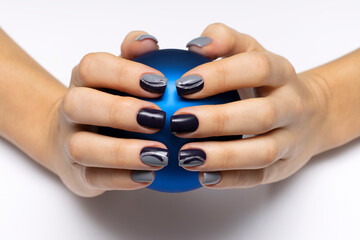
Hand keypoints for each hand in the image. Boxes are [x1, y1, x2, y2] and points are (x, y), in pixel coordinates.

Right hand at [50, 32, 168, 196]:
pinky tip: (151, 176)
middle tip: (159, 118)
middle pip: (80, 104)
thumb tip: (149, 41)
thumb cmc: (109, 101)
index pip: (92, 67)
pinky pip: (96, 179)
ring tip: (160, 155)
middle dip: (119, 111)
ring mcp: (69, 143)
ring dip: (123, 152)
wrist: (74, 136)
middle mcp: (70, 110)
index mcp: (82, 81)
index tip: (161, 83)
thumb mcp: (120, 76)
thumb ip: (134, 57)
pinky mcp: (77, 174)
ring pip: (84, 147)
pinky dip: (123, 178)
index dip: (125, 73)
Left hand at [172, 23, 328, 187]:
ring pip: (262, 152)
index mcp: (282, 74)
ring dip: (222, 156)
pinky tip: (202, 177)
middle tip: (178, 122)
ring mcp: (292, 140)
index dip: (220, 76)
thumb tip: (195, 45)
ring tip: (185, 155)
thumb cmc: (268, 82)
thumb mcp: (251, 52)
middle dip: (217, 121)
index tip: (182, 85)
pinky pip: (258, 177)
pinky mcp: (284, 167)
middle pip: (261, 115)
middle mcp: (292, 106)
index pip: (256, 69)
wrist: (310, 113)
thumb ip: (225, 41)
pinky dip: (231, 179)